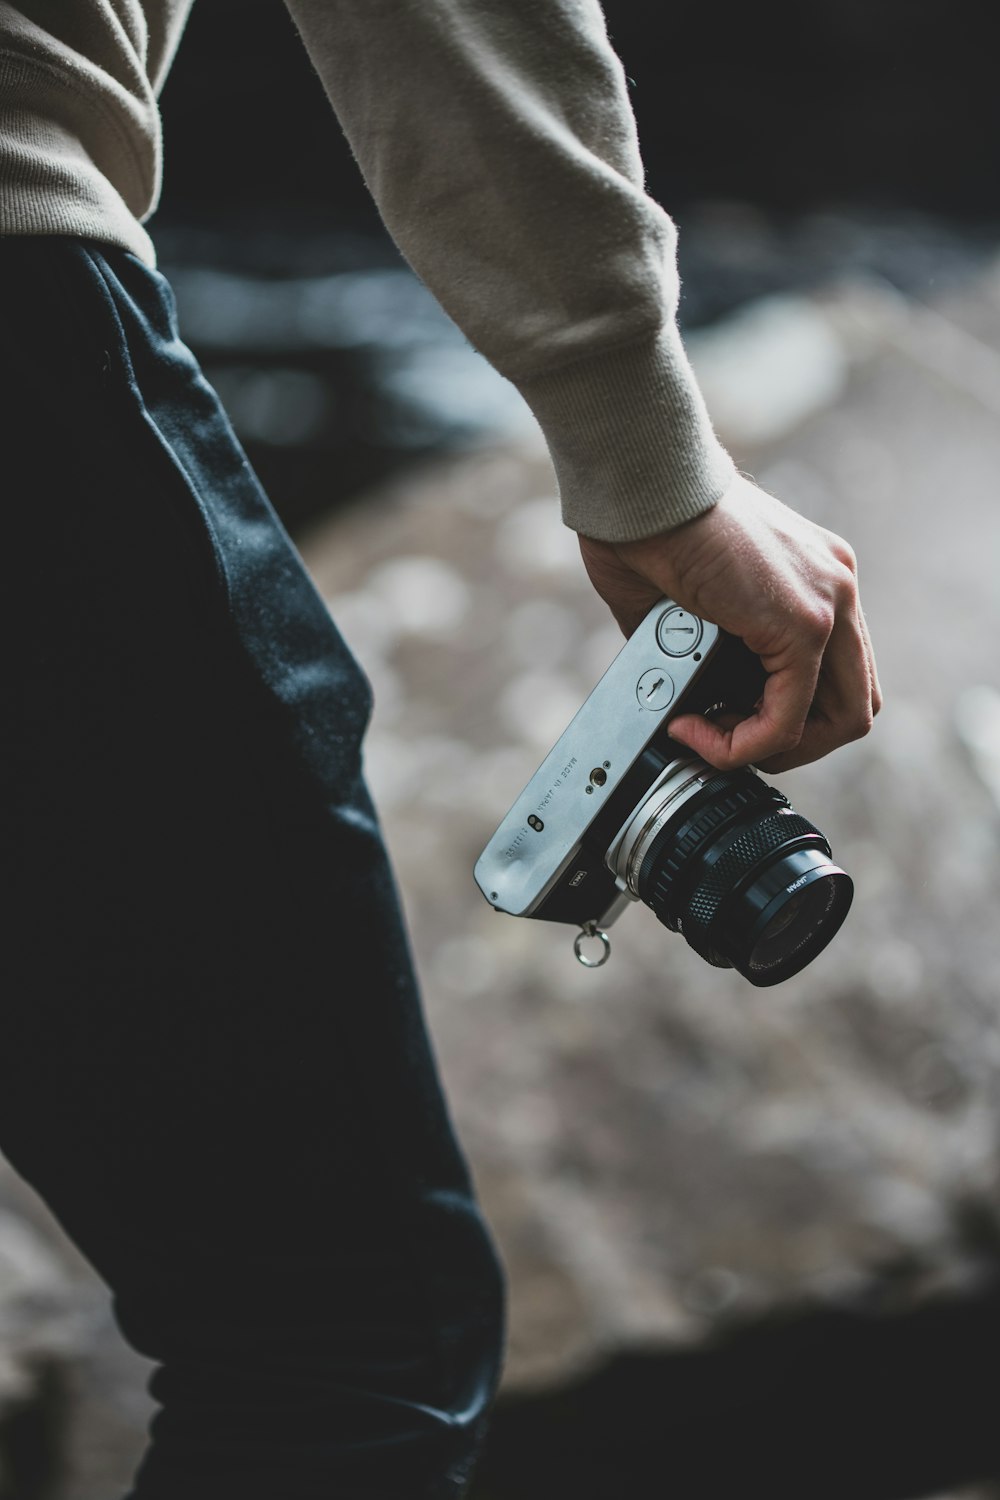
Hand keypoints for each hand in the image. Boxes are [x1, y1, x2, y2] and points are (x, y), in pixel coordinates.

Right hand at [578, 473, 881, 772]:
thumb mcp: (684, 605)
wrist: (638, 485)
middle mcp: (835, 585)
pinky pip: (787, 718)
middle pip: (853, 702)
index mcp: (814, 577)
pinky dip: (743, 743)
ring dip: (773, 749)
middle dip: (791, 741)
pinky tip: (696, 730)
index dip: (785, 714)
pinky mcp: (803, 622)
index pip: (835, 674)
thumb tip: (682, 705)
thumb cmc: (642, 526)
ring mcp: (829, 601)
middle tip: (728, 741)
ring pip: (841, 721)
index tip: (721, 716)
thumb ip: (699, 654)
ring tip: (711, 739)